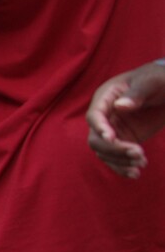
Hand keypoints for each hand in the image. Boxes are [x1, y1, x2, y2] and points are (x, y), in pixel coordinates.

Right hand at [87, 61, 164, 177]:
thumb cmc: (159, 78)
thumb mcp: (151, 81)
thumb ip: (136, 93)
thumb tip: (119, 107)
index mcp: (106, 97)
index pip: (94, 116)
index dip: (100, 128)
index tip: (112, 138)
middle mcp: (104, 116)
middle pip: (96, 139)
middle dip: (114, 149)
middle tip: (138, 154)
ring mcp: (113, 129)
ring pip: (104, 152)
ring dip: (120, 161)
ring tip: (141, 163)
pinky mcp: (123, 140)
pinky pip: (115, 158)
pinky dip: (122, 167)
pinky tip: (135, 173)